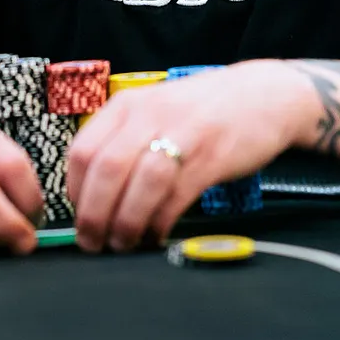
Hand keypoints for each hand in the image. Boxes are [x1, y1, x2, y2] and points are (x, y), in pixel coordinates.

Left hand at [66, 62, 313, 253]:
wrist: (265, 96)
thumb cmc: (203, 112)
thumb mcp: (155, 113)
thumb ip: (123, 144)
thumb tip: (91, 198)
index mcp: (127, 104)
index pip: (82, 151)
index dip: (74, 193)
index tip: (78, 219)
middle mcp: (150, 113)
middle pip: (105, 169)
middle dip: (93, 215)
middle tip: (93, 242)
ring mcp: (183, 133)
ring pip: (139, 184)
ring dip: (126, 223)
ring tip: (124, 244)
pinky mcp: (211, 156)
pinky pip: (175, 196)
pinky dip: (160, 222)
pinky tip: (157, 234)